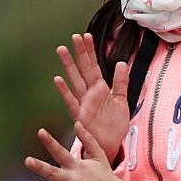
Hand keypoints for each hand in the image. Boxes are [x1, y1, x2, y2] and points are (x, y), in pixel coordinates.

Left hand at [24, 121, 133, 180]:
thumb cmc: (106, 176)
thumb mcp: (99, 156)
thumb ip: (88, 139)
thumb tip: (77, 123)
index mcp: (77, 167)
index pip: (61, 152)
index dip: (50, 142)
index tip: (40, 132)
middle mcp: (74, 180)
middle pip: (54, 172)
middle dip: (40, 166)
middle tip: (27, 160)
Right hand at [52, 33, 130, 160]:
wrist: (110, 145)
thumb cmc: (114, 125)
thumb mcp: (122, 101)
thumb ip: (121, 83)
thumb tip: (121, 63)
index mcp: (100, 88)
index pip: (94, 65)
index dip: (90, 51)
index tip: (86, 35)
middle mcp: (90, 93)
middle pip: (83, 69)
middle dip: (79, 53)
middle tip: (73, 36)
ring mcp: (84, 103)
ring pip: (75, 80)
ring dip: (68, 65)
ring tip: (61, 50)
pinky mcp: (80, 115)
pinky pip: (72, 101)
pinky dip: (65, 91)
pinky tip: (58, 79)